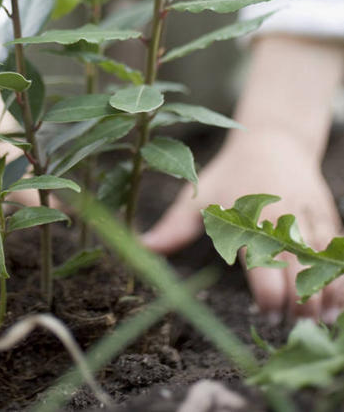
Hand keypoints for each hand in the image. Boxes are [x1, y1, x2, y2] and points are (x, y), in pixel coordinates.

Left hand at [142, 131, 343, 322]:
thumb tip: (141, 248)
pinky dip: (341, 274)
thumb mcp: (199, 195)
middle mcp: (281, 216)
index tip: (266, 313)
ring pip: (323, 257)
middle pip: (298, 264)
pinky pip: (337, 248)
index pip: (262, 259)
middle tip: (295, 327)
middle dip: (300, 299)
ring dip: (327, 290)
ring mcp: (308, 214)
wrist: (273, 139)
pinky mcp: (326, 214)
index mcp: (248, 215)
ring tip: (322, 320)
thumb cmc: (230, 174)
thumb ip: (174, 226)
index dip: (269, 291)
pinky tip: (339, 302)